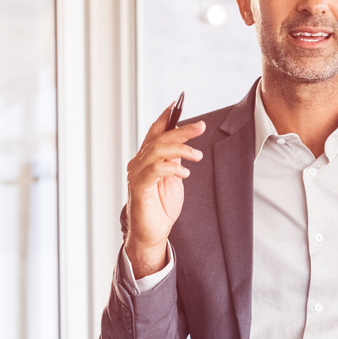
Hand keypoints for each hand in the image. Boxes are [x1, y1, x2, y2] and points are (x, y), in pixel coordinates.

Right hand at [125, 103, 206, 278]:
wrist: (153, 233)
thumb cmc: (161, 207)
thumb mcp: (173, 177)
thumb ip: (174, 159)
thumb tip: (182, 143)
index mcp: (146, 159)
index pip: (154, 132)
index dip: (164, 118)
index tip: (177, 105)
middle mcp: (138, 163)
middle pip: (159, 139)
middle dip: (181, 130)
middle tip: (201, 127)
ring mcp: (136, 175)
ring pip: (157, 151)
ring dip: (180, 149)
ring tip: (197, 156)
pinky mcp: (139, 188)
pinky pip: (155, 170)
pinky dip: (171, 168)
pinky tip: (184, 172)